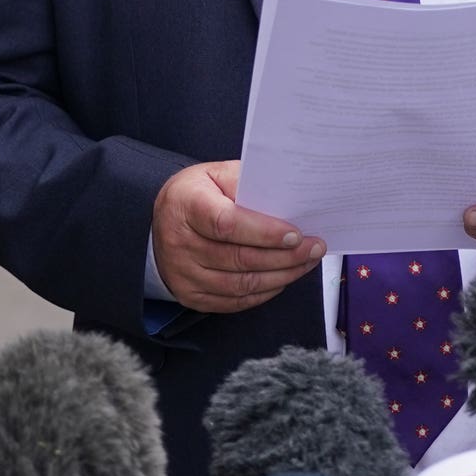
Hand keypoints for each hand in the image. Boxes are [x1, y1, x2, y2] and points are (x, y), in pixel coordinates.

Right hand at [151, 159, 323, 312]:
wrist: (161, 222)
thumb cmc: (197, 195)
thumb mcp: (216, 174)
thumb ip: (247, 182)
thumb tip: (287, 199)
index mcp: (185, 205)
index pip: (226, 223)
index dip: (264, 232)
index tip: (296, 233)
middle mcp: (178, 242)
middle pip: (239, 258)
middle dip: (284, 256)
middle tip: (314, 248)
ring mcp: (183, 274)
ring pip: (241, 284)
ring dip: (281, 276)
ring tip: (306, 262)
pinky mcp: (191, 296)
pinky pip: (235, 301)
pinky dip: (264, 292)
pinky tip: (283, 278)